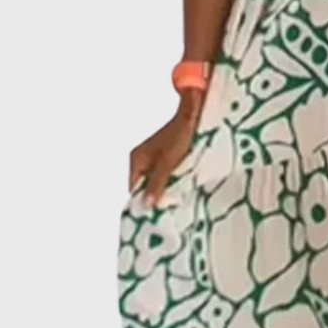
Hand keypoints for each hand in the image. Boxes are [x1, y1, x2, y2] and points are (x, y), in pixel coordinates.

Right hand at [129, 90, 204, 207]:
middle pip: (145, 187)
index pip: (134, 190)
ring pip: (157, 181)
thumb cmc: (180, 134)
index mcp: (137, 160)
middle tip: (169, 211)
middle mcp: (142, 160)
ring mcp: (155, 158)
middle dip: (156, 198)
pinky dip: (174, 181)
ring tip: (178, 201)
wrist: (193, 111)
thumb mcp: (168, 162)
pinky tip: (184, 187)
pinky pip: (167, 174)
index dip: (144, 203)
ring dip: (167, 189)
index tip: (156, 216)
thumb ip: (157, 183)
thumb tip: (145, 205)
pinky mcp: (168, 156)